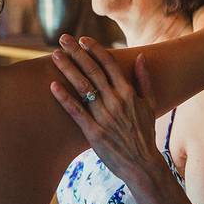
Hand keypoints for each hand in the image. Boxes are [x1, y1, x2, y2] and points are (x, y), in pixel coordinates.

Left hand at [50, 34, 164, 185]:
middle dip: (77, 53)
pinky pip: (76, 111)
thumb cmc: (145, 134)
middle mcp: (116, 101)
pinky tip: (53, 85)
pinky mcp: (94, 132)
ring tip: (55, 55)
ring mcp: (104, 116)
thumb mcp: (150, 104)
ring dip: (68, 69)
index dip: (95, 50)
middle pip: (93, 71)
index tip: (82, 39)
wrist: (142, 165)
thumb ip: (144, 80)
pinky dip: (64, 98)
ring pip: (83, 87)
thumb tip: (140, 57)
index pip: (109, 64)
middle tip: (63, 38)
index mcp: (129, 93)